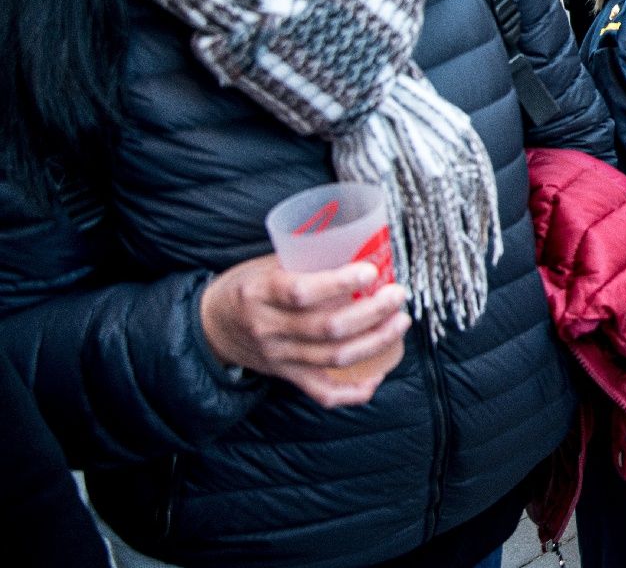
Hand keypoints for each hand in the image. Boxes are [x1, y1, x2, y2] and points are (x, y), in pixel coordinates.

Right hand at [200, 255, 410, 408]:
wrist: (211, 326)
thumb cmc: (248, 287)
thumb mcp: (267, 263)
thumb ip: (307, 259)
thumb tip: (361, 247)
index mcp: (260, 293)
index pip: (302, 292)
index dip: (340, 283)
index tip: (371, 271)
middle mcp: (269, 329)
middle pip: (328, 328)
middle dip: (372, 312)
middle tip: (397, 296)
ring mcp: (279, 357)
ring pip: (334, 357)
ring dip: (375, 342)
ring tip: (399, 323)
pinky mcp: (287, 377)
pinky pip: (323, 392)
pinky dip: (353, 390)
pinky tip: (377, 376)